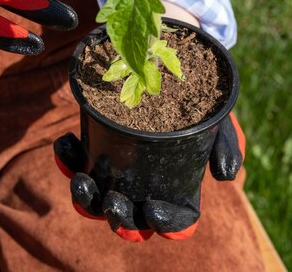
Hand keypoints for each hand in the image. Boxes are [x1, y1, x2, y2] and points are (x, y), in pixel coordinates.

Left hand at [54, 113, 244, 241]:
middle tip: (113, 203)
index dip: (164, 224)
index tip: (154, 211)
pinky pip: (79, 162)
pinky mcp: (99, 147)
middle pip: (130, 218)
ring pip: (97, 201)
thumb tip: (224, 175)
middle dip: (118, 218)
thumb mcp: (220, 119)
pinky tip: (65, 144)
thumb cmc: (204, 101)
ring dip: (86, 198)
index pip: (174, 221)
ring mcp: (120, 169)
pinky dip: (68, 159)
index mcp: (178, 187)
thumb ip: (226, 145)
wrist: (177, 68)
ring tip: (80, 179)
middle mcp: (146, 185)